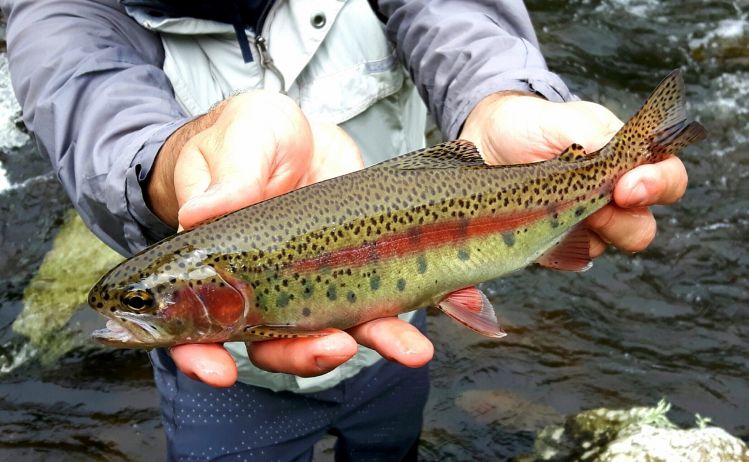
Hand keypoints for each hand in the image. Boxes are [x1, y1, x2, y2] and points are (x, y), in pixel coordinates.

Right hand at [147, 91, 432, 386]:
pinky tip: (456, 296)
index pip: (201, 325)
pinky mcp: (366, 262)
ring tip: (410, 346)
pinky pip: (394, 289)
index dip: (202, 355)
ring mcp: (321, 280)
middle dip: (307, 354)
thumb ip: (228, 175)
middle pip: (279, 342)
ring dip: (375, 338)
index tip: (218, 371)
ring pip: (343, 325)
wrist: (295, 131)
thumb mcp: (238, 141)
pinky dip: (427, 298)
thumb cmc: (246, 138)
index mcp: (224, 268)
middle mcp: (270, 288)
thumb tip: (204, 210)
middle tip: (336, 347)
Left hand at [459, 92, 687, 256]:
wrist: (490, 141)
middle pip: (642, 228)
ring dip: (586, 232)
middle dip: (621, 221)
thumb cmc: (535, 125)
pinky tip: (534, 226)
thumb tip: (624, 165)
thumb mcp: (568, 120)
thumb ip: (600, 138)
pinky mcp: (556, 242)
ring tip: (555, 209)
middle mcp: (615, 199)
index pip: (669, 181)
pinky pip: (568, 256)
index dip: (659, 186)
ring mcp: (587, 224)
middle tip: (593, 204)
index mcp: (629, 163)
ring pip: (606, 247)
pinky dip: (555, 245)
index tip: (627, 185)